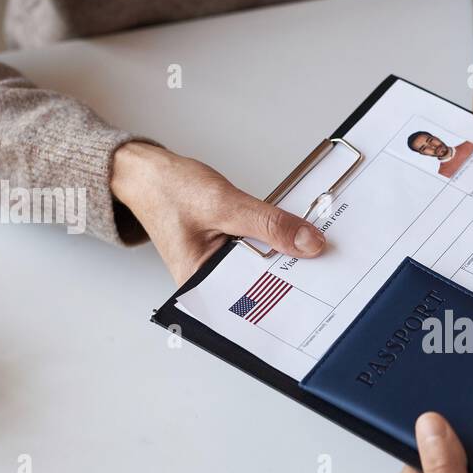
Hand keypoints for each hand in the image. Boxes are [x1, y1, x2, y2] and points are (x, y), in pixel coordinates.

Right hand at [110, 141, 326, 284]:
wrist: (146, 173)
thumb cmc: (167, 190)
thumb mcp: (225, 205)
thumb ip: (269, 224)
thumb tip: (308, 243)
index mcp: (200, 284)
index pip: (252, 299)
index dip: (288, 293)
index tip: (322, 284)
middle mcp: (209, 283)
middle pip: (261, 286)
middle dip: (291, 275)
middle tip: (326, 265)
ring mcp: (219, 268)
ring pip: (263, 268)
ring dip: (285, 256)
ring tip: (312, 249)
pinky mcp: (227, 253)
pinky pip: (258, 253)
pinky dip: (274, 242)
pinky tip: (292, 236)